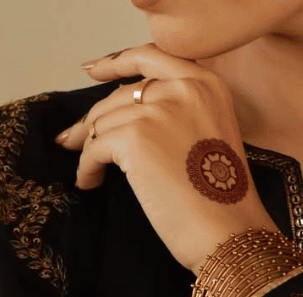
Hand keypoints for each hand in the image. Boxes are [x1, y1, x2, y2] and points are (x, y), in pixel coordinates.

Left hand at [55, 43, 283, 273]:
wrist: (228, 233)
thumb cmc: (222, 203)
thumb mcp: (212, 138)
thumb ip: (180, 115)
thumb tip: (124, 116)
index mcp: (206, 85)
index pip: (151, 57)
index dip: (116, 62)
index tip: (92, 70)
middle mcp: (183, 88)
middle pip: (120, 94)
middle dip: (93, 118)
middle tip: (73, 138)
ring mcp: (158, 111)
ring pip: (103, 122)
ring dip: (89, 149)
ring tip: (89, 172)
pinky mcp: (135, 139)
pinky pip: (95, 148)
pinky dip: (86, 167)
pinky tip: (89, 182)